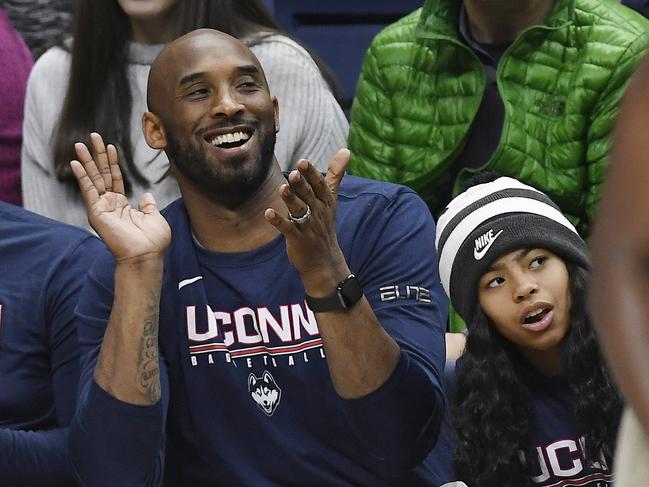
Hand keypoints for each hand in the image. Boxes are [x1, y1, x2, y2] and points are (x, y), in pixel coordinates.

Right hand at [70, 133, 170, 262]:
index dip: (111, 162)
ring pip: (93, 179)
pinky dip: (82, 176)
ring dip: (87, 161)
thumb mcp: (155, 218)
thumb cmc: (153, 241)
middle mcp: (110, 205)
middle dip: (97, 155)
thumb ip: (148, 205)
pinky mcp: (97, 213)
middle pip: (101, 174)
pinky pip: (88, 191)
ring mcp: (102, 208)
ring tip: (80, 144)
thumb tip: (146, 195)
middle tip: (92, 136)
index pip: (114, 178)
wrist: (146, 255)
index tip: (109, 146)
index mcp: (122, 205)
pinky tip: (76, 163)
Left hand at [264, 149, 350, 294]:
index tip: (303, 162)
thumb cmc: (324, 224)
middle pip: (309, 196)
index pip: (320, 186)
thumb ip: (335, 174)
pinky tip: (268, 212)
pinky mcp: (297, 239)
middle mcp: (318, 213)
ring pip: (299, 211)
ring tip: (282, 189)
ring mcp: (308, 227)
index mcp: (325, 202)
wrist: (324, 260)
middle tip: (293, 172)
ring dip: (290, 200)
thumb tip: (346, 150)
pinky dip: (278, 221)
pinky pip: (287, 229)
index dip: (311, 175)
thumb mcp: (331, 199)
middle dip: (301, 185)